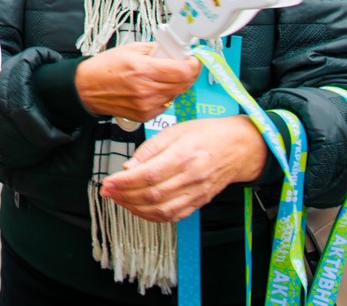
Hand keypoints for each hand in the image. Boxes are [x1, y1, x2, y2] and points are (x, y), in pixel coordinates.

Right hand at [76, 42, 201, 121]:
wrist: (87, 88)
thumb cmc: (106, 67)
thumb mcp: (131, 49)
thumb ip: (156, 50)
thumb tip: (176, 50)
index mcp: (143, 69)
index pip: (183, 71)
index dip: (193, 65)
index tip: (192, 60)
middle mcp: (146, 90)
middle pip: (184, 84)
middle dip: (186, 73)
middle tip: (180, 65)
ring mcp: (146, 105)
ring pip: (176, 94)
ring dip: (175, 85)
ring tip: (160, 77)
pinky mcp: (145, 115)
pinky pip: (166, 104)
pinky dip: (164, 95)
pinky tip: (152, 89)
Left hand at [99, 116, 268, 222]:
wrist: (239, 147)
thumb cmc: (206, 134)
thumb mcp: (175, 130)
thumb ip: (150, 149)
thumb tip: (129, 167)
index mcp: (183, 155)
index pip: (148, 175)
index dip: (124, 182)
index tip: (107, 182)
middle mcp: (191, 177)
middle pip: (152, 195)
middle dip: (124, 196)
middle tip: (107, 192)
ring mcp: (197, 193)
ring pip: (161, 210)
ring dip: (135, 208)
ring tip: (119, 200)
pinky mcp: (199, 202)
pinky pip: (174, 216)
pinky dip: (153, 216)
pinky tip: (139, 208)